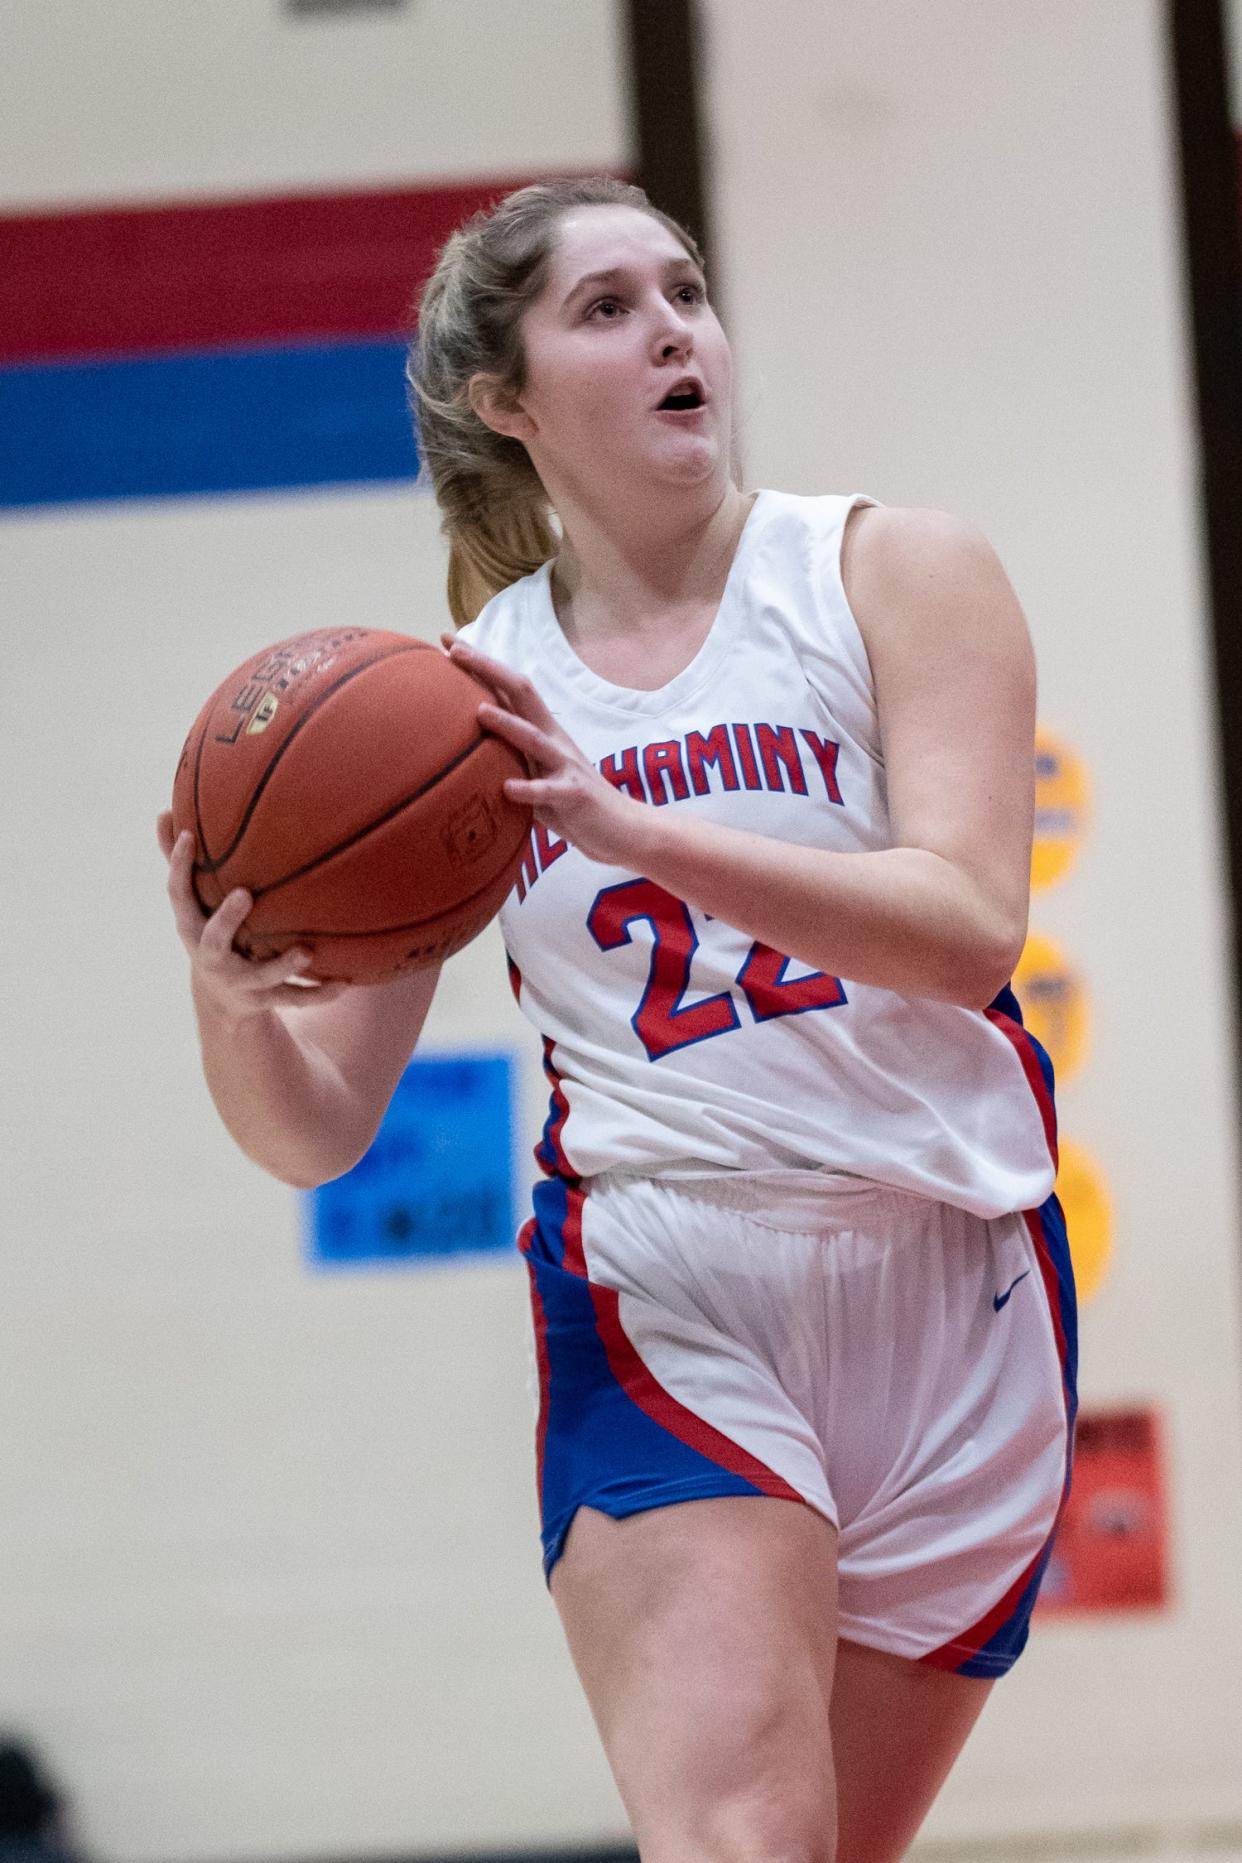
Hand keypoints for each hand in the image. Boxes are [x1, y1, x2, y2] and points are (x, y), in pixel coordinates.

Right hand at [157, 810, 348, 1017]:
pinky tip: (344, 983)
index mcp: (192, 926)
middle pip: (213, 940)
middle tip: (244, 894)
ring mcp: (239, 981)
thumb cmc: (208, 931)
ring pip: (260, 977)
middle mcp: (211, 956)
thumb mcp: (193, 903)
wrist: (220, 1000)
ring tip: (306, 952)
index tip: (190, 835)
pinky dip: (319, 993)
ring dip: (282, 965)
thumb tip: (161, 810)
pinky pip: (294, 998)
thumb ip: (179, 862)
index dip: (179, 866)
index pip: (178, 894)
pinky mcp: (264, 1000)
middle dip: (227, 920)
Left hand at [442, 635, 647, 866]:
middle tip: (454, 651)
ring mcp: (565, 765)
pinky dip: (529, 789)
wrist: (621, 827)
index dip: (479, 662)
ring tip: (479, 712)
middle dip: (488, 669)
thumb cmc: (569, 801)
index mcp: (542, 730)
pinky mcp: (574, 795)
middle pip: (522, 693)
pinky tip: (508, 789)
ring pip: (534, 738)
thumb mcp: (536, 772)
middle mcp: (553, 739)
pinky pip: (550, 792)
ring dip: (507, 724)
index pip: (508, 687)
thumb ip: (510, 755)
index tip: (446, 640)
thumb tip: (465, 746)